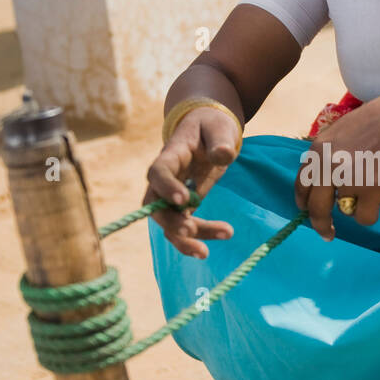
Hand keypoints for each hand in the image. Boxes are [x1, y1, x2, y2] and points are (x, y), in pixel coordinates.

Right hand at [144, 106, 240, 257]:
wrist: (208, 132)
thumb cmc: (211, 127)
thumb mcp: (219, 128)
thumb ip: (221, 141)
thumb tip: (224, 155)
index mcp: (171, 155)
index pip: (158, 172)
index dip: (166, 187)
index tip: (183, 200)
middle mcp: (165, 178)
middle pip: (155, 205)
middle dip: (170, 222)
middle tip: (191, 231)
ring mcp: (171, 195)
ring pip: (168, 222)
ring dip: (184, 239)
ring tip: (205, 253)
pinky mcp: (182, 208)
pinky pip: (182, 227)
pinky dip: (196, 238)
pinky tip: (218, 239)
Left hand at [294, 84, 379, 240]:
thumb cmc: (378, 120)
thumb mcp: (341, 132)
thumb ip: (328, 155)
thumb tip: (325, 181)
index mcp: (318, 150)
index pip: (301, 183)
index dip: (304, 201)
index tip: (308, 211)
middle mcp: (327, 166)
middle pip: (316, 207)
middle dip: (320, 224)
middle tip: (328, 234)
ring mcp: (347, 180)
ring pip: (344, 211)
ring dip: (357, 206)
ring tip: (373, 187)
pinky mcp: (368, 192)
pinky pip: (363, 218)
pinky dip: (372, 213)